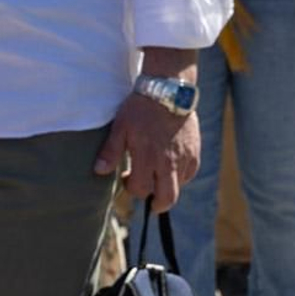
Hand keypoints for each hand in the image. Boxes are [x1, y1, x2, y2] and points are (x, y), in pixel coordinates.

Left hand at [93, 94, 200, 210]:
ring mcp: (184, 158)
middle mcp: (168, 162)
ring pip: (179, 186)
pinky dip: (180, 176)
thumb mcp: (120, 127)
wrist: (168, 92)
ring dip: (167, 186)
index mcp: (147, 157)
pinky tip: (169, 166)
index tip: (127, 178)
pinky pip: (189, 173)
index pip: (141, 189)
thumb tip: (99, 171)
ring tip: (156, 174)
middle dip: (157, 204)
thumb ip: (111, 151)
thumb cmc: (140, 109)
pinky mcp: (195, 152)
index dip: (132, 189)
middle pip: (168, 198)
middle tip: (149, 198)